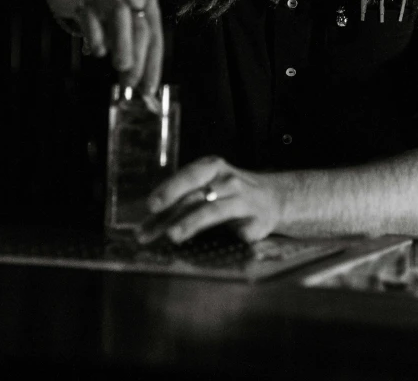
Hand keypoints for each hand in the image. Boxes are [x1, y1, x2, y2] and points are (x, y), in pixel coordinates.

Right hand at [47, 0, 162, 94]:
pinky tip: (97, 51)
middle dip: (138, 60)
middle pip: (141, 29)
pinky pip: (92, 18)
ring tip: (120, 67)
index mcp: (147, 1)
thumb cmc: (101, 6)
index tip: (149, 90)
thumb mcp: (122, 23)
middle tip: (130, 84)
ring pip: (121, 18)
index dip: (153, 66)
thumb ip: (131, 49)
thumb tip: (137, 84)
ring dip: (122, 46)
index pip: (155, 37)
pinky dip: (96, 37)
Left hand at [140, 156, 282, 243]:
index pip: (189, 176)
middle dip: (171, 214)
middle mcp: (228, 180)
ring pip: (213, 211)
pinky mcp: (255, 223)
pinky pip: (235, 232)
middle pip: (197, 195)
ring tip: (172, 236)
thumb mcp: (206, 189)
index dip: (170, 189)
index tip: (151, 205)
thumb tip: (144, 228)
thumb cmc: (228, 193)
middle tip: (150, 229)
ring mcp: (243, 200)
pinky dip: (221, 240)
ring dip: (191, 223)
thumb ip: (178, 205)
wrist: (272, 198)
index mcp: (213, 167)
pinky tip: (208, 251)